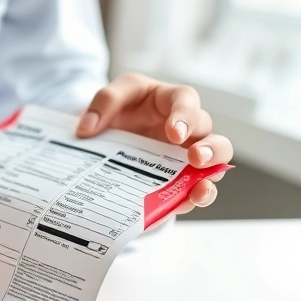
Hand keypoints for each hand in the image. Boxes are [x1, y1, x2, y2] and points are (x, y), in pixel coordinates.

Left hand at [75, 73, 232, 214]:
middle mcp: (188, 131)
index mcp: (173, 102)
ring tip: (199, 189)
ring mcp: (185, 159)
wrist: (109, 134)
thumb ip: (103, 102)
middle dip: (210, 149)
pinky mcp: (178, 181)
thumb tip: (87, 128)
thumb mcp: (113, 96)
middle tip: (196, 158)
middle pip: (213, 138)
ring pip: (212, 169)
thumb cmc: (122, 108)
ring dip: (209, 179)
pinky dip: (190, 199)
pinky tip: (184, 204)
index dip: (185, 116)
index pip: (187, 102)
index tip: (173, 131)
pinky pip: (190, 192)